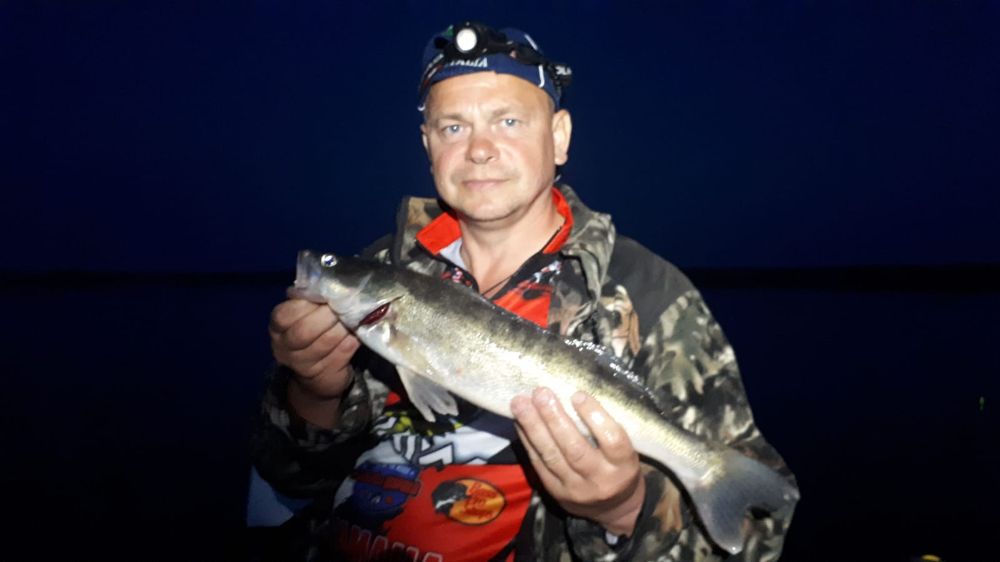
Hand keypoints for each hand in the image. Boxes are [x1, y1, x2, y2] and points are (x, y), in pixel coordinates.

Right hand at [269, 299, 360, 425]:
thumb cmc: (311, 334)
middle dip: (328, 316)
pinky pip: (342, 352)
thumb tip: (330, 285)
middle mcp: (285, 348)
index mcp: (278, 328)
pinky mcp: (325, 375)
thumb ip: (310, 301)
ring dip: (343, 327)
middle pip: (305, 330)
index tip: (326, 297)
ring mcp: (303, 365)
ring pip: (326, 341)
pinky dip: (352, 339)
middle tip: (343, 307)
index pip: (286, 314)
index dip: (309, 303)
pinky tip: (356, 333)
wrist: (315, 376)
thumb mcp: (303, 316)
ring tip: (353, 318)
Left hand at [510, 387, 644, 536]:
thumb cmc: (619, 466)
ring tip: (521, 403)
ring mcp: (575, 489)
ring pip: (552, 456)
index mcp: (623, 465)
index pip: (612, 440)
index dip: (595, 417)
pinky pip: (538, 464)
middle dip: (554, 419)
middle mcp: (600, 479)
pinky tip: (519, 422)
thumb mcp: (624, 451)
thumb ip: (606, 429)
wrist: (613, 509)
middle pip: (575, 449)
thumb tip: (574, 393)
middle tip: (541, 393)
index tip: (577, 394)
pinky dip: (527, 441)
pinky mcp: (555, 493)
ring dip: (533, 427)